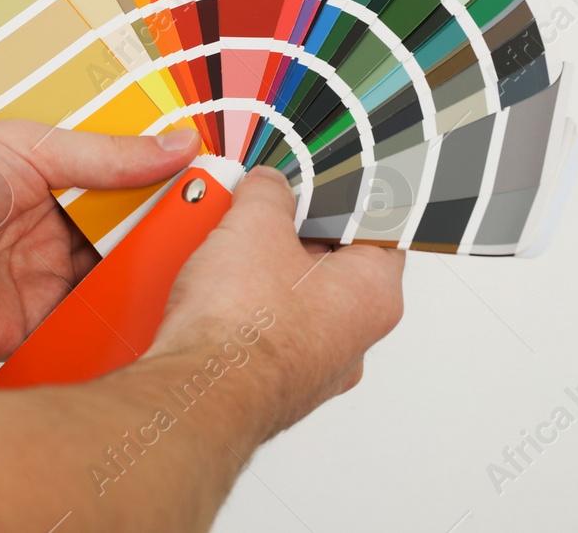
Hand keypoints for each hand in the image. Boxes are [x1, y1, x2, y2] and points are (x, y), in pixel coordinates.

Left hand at [0, 121, 202, 358]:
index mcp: (54, 181)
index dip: (171, 184)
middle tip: (221, 233)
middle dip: (172, 236)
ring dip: (154, 279)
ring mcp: (47, 282)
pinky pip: (91, 328)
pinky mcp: (36, 327)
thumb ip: (108, 154)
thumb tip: (176, 143)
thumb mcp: (32, 148)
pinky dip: (123, 324)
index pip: (130, 183)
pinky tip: (158, 315)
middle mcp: (54, 232)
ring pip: (119, 283)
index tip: (218, 183)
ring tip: (204, 271)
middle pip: (132, 237)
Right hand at [149, 166, 404, 437]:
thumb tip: (269, 185)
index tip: (320, 183)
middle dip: (294, 233)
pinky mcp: (275, 380)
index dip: (346, 197)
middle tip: (264, 212)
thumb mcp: (256, 224)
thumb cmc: (244, 329)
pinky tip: (217, 289)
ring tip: (230, 247)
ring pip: (297, 299)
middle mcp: (355, 337)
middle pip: (333, 263)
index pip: (379, 228)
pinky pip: (268, 330)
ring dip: (265, 270)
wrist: (198, 393)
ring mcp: (315, 364)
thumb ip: (269, 191)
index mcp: (374, 294)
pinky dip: (246, 307)